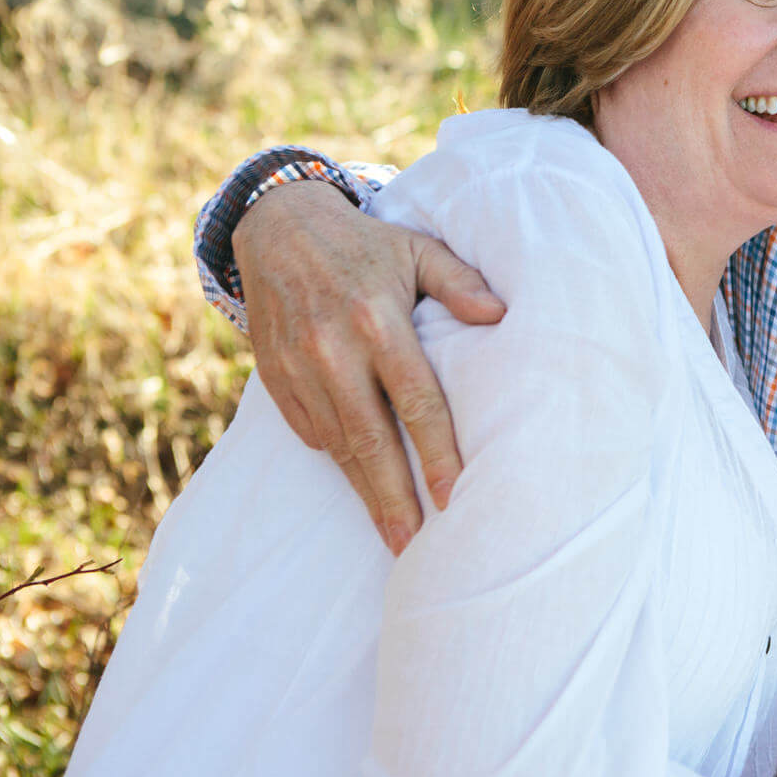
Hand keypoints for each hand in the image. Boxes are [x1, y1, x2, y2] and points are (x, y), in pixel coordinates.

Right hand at [233, 181, 505, 552]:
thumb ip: (459, 282)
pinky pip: (309, 432)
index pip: (416, 401)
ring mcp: (299, 368)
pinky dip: (336, 460)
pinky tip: (360, 487)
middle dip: (394, 498)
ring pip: (338, 445)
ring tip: (393, 537)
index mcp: (377, 321)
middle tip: (416, 548)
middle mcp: (334, 350)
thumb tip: (501, 315)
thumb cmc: (366, 244)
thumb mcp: (417, 249)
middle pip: (371, 440)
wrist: (278, 228)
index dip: (437, 453)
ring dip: (364, 493)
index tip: (455, 497)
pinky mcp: (275, 379)